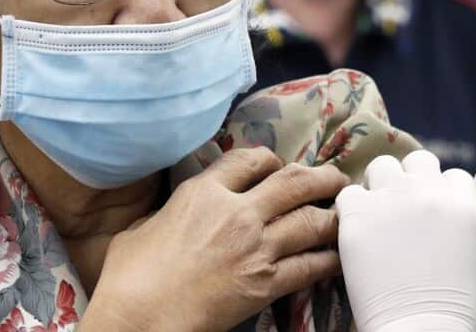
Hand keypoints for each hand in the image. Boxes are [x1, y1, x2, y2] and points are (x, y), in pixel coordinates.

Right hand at [84, 147, 349, 331]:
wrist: (139, 318)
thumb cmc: (128, 278)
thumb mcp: (141, 228)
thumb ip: (170, 213)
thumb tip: (175, 214)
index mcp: (203, 192)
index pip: (251, 159)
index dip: (271, 159)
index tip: (280, 166)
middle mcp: (237, 212)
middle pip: (294, 181)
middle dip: (321, 177)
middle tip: (336, 178)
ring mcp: (256, 247)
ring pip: (311, 219)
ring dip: (334, 214)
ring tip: (347, 212)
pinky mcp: (266, 283)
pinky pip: (311, 265)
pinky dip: (330, 258)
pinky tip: (340, 256)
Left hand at [336, 150, 475, 331]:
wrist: (417, 327)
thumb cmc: (445, 303)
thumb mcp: (466, 251)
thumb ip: (451, 219)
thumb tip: (433, 208)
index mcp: (461, 202)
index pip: (451, 175)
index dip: (439, 192)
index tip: (430, 212)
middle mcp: (428, 192)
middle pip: (417, 160)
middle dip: (409, 179)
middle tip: (400, 208)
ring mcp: (391, 199)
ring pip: (381, 166)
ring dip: (379, 185)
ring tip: (376, 215)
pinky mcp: (358, 214)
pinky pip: (348, 193)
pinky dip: (351, 209)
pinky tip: (357, 230)